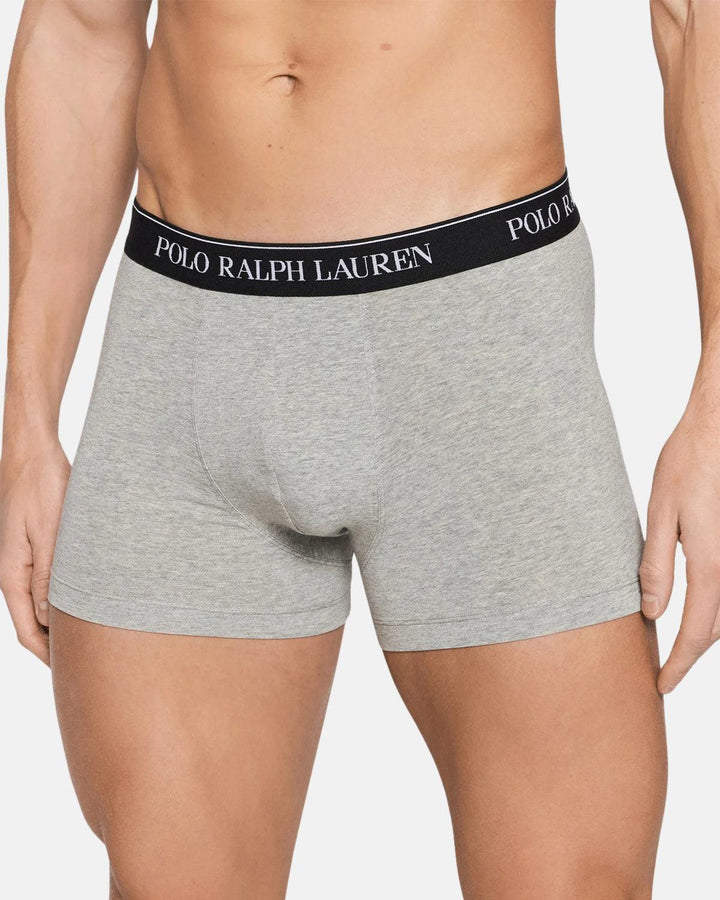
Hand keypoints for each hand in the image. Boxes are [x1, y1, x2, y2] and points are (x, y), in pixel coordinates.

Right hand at [0, 439, 69, 663]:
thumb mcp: (50, 532)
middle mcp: (12, 571)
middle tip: (88, 664)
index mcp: (11, 574)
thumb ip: (48, 576)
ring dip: (59, 622)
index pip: (26, 630)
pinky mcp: (33, 546)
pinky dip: (60, 598)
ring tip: (91, 639)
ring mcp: (21, 560)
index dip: (48, 655)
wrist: (32, 453)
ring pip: (39, 603)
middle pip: (32, 622)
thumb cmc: (42, 486)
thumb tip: (47, 618)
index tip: (71, 674)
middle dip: (55, 645)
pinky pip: (44, 582)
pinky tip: (82, 601)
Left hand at [640, 393, 719, 692]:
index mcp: (711, 563)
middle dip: (691, 655)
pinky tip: (699, 606)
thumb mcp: (661, 512)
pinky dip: (717, 607)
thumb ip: (656, 564)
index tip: (661, 686)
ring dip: (707, 633)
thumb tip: (651, 612)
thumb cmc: (689, 461)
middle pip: (718, 629)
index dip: (678, 665)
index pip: (696, 632)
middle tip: (664, 673)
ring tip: (677, 647)